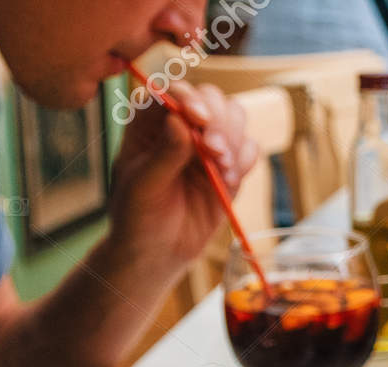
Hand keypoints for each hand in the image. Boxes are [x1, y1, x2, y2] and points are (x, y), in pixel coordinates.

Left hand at [108, 81, 260, 266]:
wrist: (158, 253)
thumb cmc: (138, 216)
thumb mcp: (143, 186)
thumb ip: (163, 154)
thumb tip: (178, 120)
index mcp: (150, 123)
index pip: (174, 92)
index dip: (189, 97)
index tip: (198, 119)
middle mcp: (182, 126)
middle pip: (212, 98)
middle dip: (218, 121)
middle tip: (214, 152)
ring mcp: (208, 146)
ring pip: (235, 118)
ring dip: (234, 139)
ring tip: (222, 169)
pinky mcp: (230, 168)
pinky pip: (249, 150)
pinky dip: (244, 161)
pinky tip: (228, 181)